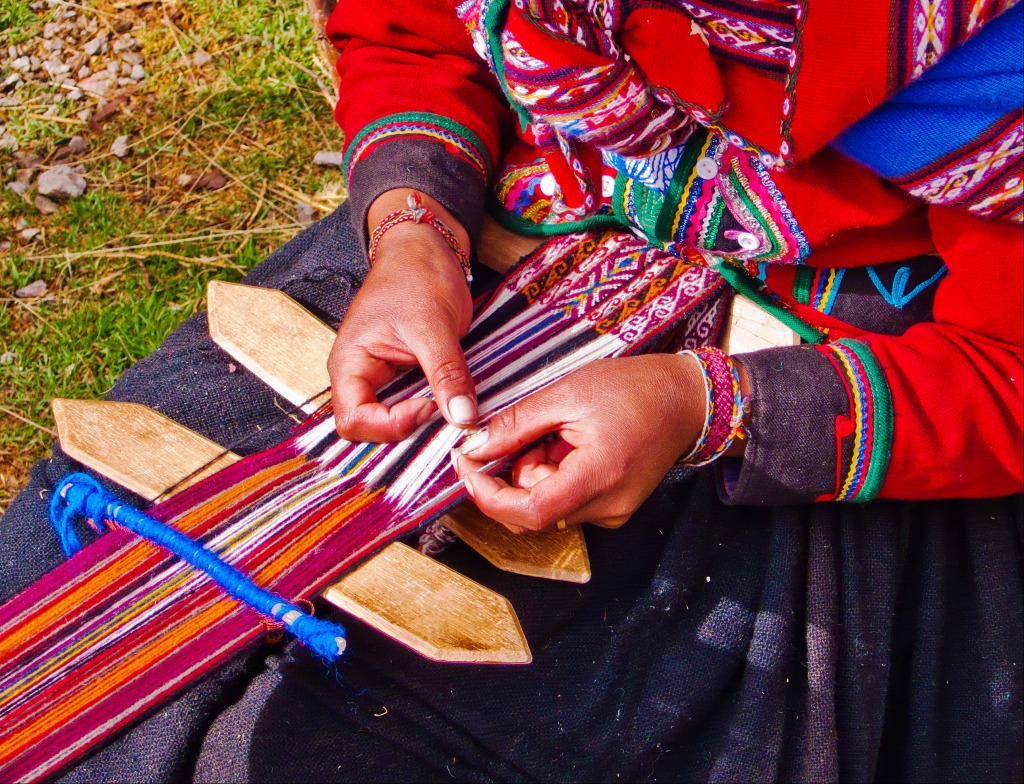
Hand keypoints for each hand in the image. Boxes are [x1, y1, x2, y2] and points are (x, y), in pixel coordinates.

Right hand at [328, 190, 475, 441]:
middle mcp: (358, 377)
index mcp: (349, 364)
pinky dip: (431, 411)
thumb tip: (464, 419)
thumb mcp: (434, 326)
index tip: (430, 405)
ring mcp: (380, 378)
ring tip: (451, 410)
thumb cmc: (417, 276)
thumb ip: (447, 374)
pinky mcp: (402, 377)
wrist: (425, 249)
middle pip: (368, 431)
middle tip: (444, 414)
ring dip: (420, 425)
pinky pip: (410, 407)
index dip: (391, 425)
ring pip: (390, 423)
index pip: (354, 421)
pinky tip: (452, 404)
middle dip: (405, 432)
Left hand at [451, 354, 707, 531]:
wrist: (685, 400)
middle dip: (518, 472)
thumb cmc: (633, 390)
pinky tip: (574, 445)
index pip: (529, 511)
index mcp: (598, 478)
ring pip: (548, 505)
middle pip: (533, 510)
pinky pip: (566, 501)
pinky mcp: (614, 509)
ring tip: (562, 432)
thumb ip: (516, 425)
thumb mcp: (566, 395)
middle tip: (534, 431)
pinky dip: (556, 475)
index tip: (468, 467)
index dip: (489, 495)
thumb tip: (476, 448)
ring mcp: (613, 512)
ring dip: (538, 471)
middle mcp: (607, 507)